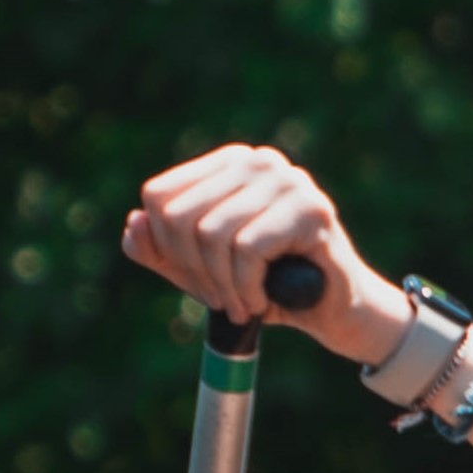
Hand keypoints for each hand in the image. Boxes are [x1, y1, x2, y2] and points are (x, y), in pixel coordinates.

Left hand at [122, 144, 411, 369]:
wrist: (336, 312)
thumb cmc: (270, 287)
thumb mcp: (202, 272)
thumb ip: (160, 250)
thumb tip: (136, 225)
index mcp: (228, 164)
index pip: (159, 195)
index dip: (166, 248)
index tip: (197, 281)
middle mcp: (257, 160)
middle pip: (180, 215)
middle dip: (194, 271)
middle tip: (221, 301)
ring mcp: (288, 180)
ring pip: (213, 233)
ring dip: (223, 285)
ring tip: (242, 305)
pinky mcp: (311, 209)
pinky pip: (248, 249)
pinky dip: (247, 287)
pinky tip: (262, 300)